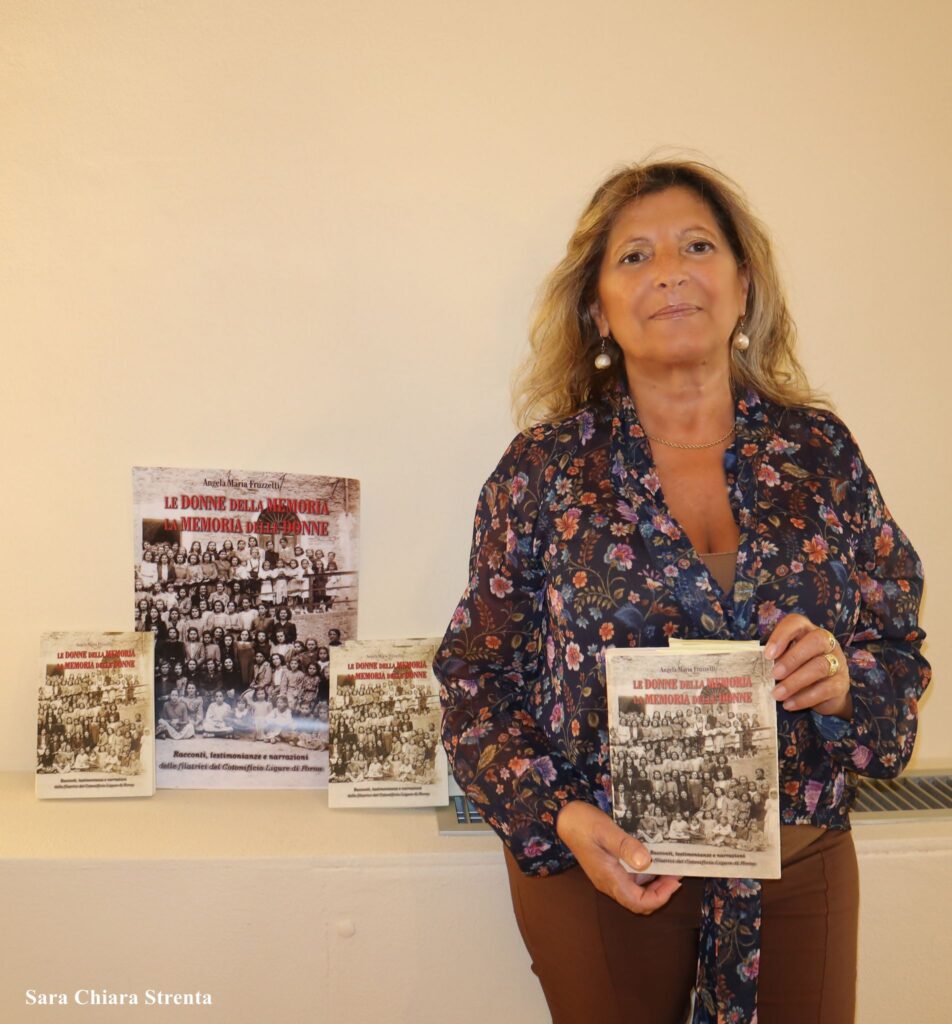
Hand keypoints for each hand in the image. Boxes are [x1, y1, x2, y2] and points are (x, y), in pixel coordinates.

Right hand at [555, 800, 681, 914]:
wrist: (565, 818)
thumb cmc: (583, 823)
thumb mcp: (606, 830)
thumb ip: (625, 846)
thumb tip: (646, 861)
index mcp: (609, 878)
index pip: (638, 903)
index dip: (660, 897)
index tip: (675, 881)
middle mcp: (611, 882)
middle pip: (640, 901)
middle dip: (662, 891)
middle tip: (677, 872)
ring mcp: (610, 876)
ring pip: (638, 890)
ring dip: (656, 882)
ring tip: (671, 864)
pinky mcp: (611, 868)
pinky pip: (633, 879)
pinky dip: (647, 873)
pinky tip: (655, 857)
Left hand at [766, 614, 851, 719]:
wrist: (827, 693)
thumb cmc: (799, 669)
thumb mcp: (786, 660)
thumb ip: (775, 658)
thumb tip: (756, 666)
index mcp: (808, 631)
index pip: (797, 623)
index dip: (782, 635)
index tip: (767, 654)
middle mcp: (827, 642)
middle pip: (816, 641)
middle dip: (792, 658)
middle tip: (774, 674)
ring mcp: (837, 662)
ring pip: (820, 667)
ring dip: (795, 682)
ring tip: (777, 694)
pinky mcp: (841, 683)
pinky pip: (825, 689)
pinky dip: (804, 698)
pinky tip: (789, 704)